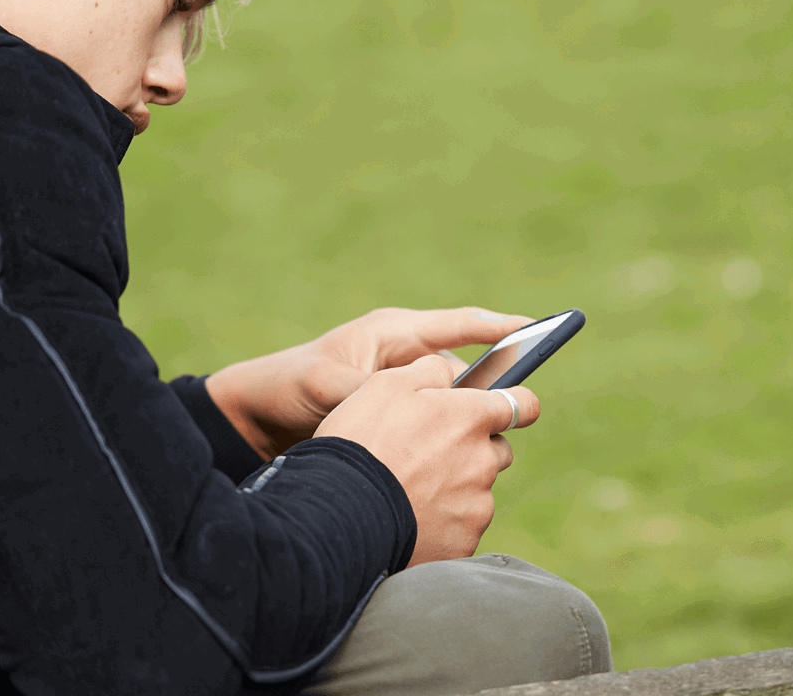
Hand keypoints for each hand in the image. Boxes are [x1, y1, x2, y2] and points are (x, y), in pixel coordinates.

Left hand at [204, 307, 533, 458]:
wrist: (255, 422)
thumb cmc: (287, 387)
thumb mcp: (326, 385)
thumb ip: (370, 393)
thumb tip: (416, 408)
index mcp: (395, 334)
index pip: (459, 325)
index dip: (500, 328)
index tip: (537, 330)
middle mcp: (406, 360)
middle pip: (467, 371)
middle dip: (496, 389)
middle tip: (523, 408)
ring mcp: (404, 393)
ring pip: (454, 406)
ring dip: (470, 423)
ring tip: (491, 445)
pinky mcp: (398, 423)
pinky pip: (436, 430)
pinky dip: (450, 444)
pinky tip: (460, 466)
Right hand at [314, 354, 539, 565]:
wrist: (340, 515)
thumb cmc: (361, 443)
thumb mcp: (386, 385)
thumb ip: (430, 371)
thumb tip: (450, 372)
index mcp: (471, 418)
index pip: (523, 404)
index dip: (516, 404)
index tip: (504, 409)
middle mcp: (484, 461)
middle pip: (497, 451)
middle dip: (474, 450)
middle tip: (429, 455)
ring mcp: (477, 505)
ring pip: (478, 491)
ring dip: (456, 488)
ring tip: (410, 491)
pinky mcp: (464, 542)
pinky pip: (462, 527)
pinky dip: (443, 523)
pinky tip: (410, 519)